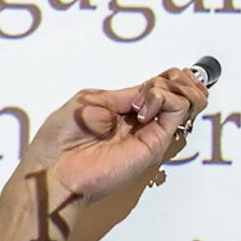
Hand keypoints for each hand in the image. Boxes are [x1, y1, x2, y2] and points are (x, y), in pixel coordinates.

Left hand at [14, 66, 209, 240]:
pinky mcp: (154, 143)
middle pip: (178, 94)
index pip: (160, 89)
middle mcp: (140, 123)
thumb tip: (150, 89)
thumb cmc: (61, 138)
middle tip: (155, 86)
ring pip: (184, 102)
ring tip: (147, 98)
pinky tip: (143, 108)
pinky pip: (177, 111)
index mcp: (123, 111)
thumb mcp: (91, 100)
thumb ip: (124, 94)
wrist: (57, 169)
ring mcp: (149, 134)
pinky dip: (166, 98)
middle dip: (175, 79)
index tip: (170, 72)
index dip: (169, 77)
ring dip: (171, 87)